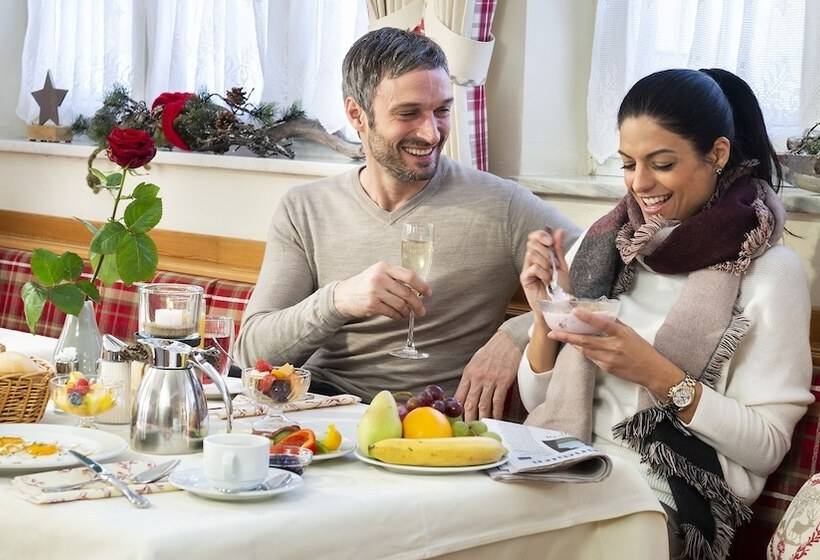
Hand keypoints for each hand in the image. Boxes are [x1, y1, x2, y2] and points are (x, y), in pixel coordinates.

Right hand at [333, 262, 431, 320]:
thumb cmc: (364, 284)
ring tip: (408, 313)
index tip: (428, 293)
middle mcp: (380, 278)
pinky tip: (399, 315)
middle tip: (421, 310)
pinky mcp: (372, 305)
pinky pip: (392, 312)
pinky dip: (398, 316)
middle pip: (407, 292)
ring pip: (401, 304)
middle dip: (417, 304)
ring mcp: (375, 292)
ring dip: (407, 311)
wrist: (343, 295)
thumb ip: (395, 277)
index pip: (409, 276)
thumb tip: (418, 287)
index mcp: (384, 267)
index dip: (422, 285)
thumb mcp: (378, 273)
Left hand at [455, 331, 521, 420]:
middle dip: (467, 418)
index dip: (456, 409)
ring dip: (482, 418)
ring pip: (483, 404)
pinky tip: (495, 419)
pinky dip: (496, 412)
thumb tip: (465, 392)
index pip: (459, 395)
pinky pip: (497, 401)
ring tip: (480, 428)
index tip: (455, 419)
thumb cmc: (491, 351)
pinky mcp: (503, 381)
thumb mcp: (475, 362)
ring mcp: (490, 380)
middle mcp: (477, 378)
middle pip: (469, 403)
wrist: (507, 341)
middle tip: (467, 429)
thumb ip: (470, 378)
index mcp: (468, 373)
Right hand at [519, 229, 568, 312]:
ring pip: (531, 253)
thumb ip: (559, 248)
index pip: (534, 237)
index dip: (540, 235)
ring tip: (550, 275)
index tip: (550, 241)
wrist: (558, 306)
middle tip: (552, 262)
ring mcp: (527, 269)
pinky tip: (546, 280)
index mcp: (541, 254)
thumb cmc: (560, 288)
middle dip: (545, 249)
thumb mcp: (562, 265)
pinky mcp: (525, 279)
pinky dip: (542, 272)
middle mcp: (532, 260)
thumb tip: (559, 230)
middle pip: (531, 243)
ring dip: (545, 263)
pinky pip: (532, 267)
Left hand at [547, 309, 682, 396]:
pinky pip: (591, 358)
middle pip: (586, 341)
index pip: (602, 323)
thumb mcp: (630, 332)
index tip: (575, 311)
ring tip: (560, 336)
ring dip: (573, 343)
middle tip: (552, 333)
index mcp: (621, 334)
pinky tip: (578, 346)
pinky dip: (584, 351)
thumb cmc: (642, 349)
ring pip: (585, 350)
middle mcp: (613, 346)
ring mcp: (609, 359)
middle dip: (567, 336)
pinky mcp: (607, 368)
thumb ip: (614, 325)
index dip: (588, 317)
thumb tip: (599, 315)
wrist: (652, 371)